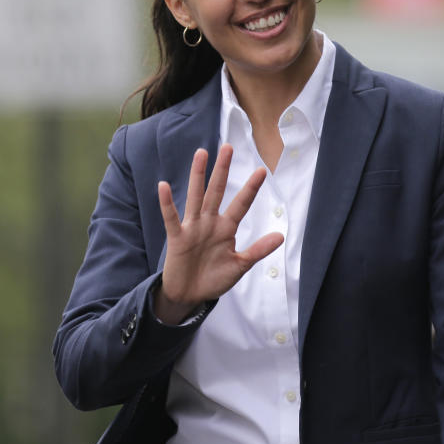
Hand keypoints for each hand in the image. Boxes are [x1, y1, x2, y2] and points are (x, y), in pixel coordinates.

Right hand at [155, 145, 283, 323]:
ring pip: (196, 196)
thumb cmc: (214, 278)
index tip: (262, 170)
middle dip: (223, 170)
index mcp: (226, 228)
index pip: (241, 204)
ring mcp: (193, 228)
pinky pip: (172, 218)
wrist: (190, 295)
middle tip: (228, 147)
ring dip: (198, 176)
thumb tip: (280, 236)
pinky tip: (163, 186)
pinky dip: (167, 203)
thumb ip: (257, 250)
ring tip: (201, 154)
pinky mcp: (177, 238)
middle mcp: (210, 222)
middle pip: (217, 191)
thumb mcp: (240, 266)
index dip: (250, 188)